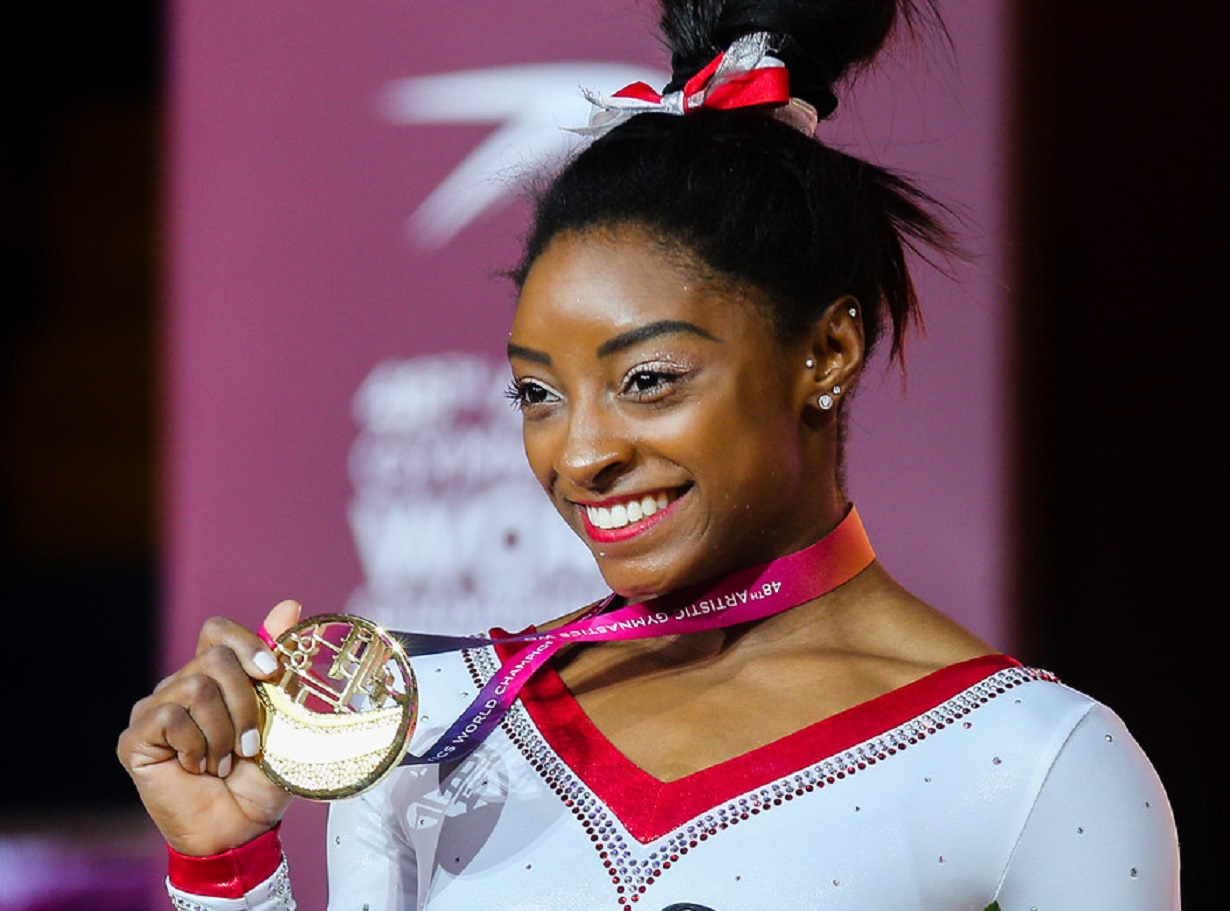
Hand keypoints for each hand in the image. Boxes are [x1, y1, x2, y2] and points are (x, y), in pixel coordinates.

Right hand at [117, 599, 300, 855]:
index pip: (218, 632)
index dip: (245, 644)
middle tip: (250, 744)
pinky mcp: (134, 739)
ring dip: (223, 732)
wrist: (240, 829)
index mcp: (214, 678)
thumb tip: (289, 605)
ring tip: (225, 762)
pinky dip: (197, 747)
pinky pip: (170, 718)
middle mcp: (180, 687)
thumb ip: (277, 663)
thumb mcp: (283, 718)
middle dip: (245, 701)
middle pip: (214, 658)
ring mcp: (153, 711)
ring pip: (196, 688)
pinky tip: (198, 768)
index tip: (271, 673)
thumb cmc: (262, 776)